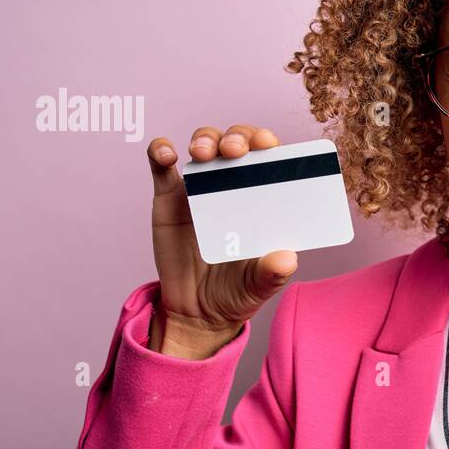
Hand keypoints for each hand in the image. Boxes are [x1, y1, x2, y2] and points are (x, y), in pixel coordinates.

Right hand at [146, 124, 298, 355]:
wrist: (197, 312)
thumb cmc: (237, 291)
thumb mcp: (260, 285)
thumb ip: (273, 273)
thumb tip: (287, 259)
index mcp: (263, 198)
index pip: (270, 159)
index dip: (268, 144)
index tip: (266, 144)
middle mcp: (234, 185)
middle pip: (237, 142)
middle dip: (238, 136)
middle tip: (234, 150)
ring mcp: (201, 188)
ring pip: (204, 144)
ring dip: (205, 139)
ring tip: (203, 154)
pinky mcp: (169, 197)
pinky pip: (161, 165)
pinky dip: (161, 150)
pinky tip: (167, 155)